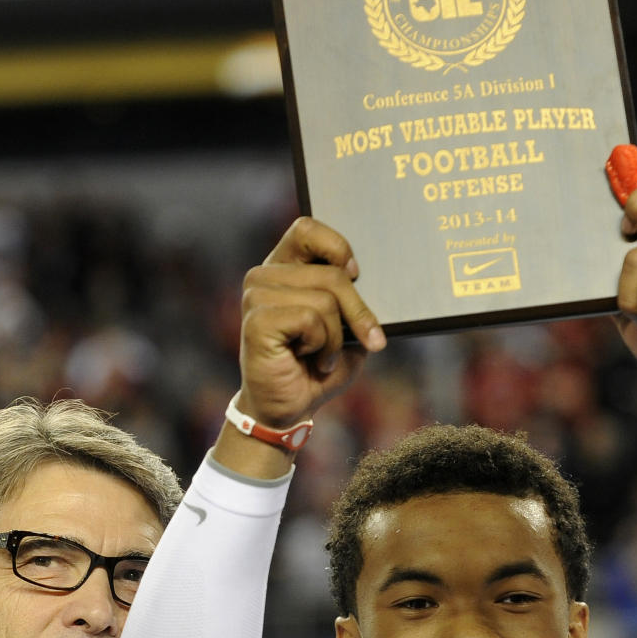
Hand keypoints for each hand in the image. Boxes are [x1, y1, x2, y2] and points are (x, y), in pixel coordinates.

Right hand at [236, 218, 385, 428]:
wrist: (288, 409)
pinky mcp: (256, 320)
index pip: (308, 228)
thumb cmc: (317, 366)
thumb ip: (355, 299)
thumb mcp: (346, 327)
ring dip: (336, 337)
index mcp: (284, 267)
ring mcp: (256, 296)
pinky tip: (308, 360)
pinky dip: (323, 346)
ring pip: (325, 299)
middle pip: (331, 272)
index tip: (357, 274)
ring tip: (322, 355)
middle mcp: (264, 275)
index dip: (337, 247)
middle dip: (357, 311)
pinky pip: (310, 319)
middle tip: (366, 339)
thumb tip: (380, 280)